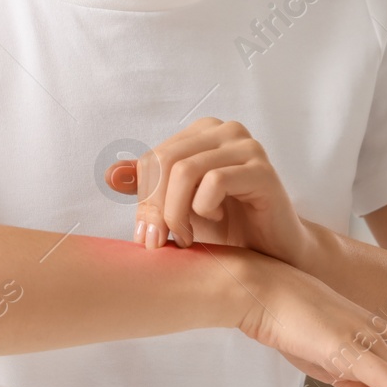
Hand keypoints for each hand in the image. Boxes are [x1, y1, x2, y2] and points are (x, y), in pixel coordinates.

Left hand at [109, 117, 313, 264]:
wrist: (275, 256)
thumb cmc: (228, 228)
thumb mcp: (179, 206)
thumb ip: (149, 187)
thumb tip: (111, 174)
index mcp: (204, 132)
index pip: (153, 157)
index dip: (143, 198)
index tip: (147, 235)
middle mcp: (226, 130)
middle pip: (165, 161)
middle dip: (154, 207)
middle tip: (159, 242)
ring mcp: (247, 147)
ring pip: (185, 171)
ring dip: (176, 213)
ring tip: (186, 237)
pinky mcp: (262, 171)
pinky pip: (214, 183)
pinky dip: (204, 209)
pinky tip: (217, 219)